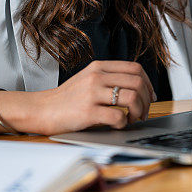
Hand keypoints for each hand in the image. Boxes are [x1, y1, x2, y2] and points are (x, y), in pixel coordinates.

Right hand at [0, 60, 156, 134]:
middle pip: (137, 82)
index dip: (148, 83)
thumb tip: (138, 89)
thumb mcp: (88, 79)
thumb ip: (108, 78)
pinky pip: (118, 116)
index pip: (135, 68)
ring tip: (132, 119)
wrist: (42, 109)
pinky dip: (123, 122)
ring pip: (131, 97)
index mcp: (99, 67)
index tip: (150, 96)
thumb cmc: (67, 98)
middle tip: (143, 112)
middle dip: (146, 100)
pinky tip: (117, 124)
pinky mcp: (88, 112)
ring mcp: (92, 93)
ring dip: (138, 111)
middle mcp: (96, 76)